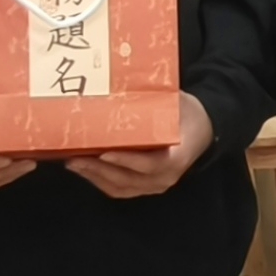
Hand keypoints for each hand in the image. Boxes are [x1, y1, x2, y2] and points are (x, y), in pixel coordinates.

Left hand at [67, 93, 217, 198]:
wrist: (201, 130)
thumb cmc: (187, 115)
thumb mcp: (178, 102)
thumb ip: (156, 98)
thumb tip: (125, 85)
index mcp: (178, 157)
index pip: (151, 164)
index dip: (127, 160)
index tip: (104, 152)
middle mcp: (166, 177)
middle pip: (128, 180)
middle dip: (99, 170)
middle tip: (75, 157)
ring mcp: (154, 185)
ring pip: (120, 187)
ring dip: (94, 177)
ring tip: (73, 163)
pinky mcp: (144, 187)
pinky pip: (118, 189)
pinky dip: (99, 181)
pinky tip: (83, 169)